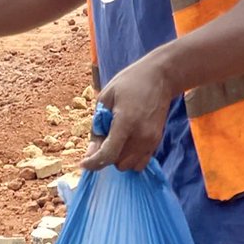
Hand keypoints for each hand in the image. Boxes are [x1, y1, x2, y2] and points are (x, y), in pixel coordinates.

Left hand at [81, 52, 173, 171]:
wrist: (160, 77)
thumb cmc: (129, 83)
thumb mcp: (105, 98)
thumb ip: (97, 126)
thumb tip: (91, 152)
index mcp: (126, 122)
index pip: (108, 154)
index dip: (93, 163)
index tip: (83, 163)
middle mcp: (141, 135)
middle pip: (117, 163)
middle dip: (106, 156)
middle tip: (104, 137)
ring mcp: (151, 141)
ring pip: (128, 166)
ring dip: (118, 158)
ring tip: (116, 139)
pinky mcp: (157, 142)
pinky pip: (140, 163)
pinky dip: (130, 159)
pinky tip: (126, 144)